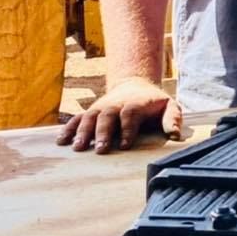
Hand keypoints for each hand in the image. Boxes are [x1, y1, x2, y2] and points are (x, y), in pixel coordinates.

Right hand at [57, 77, 181, 152]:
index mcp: (135, 104)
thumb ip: (173, 118)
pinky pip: (77, 119)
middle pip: (107, 117)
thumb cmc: (153, 102)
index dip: (127, 129)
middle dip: (103, 133)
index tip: (125, 145)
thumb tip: (175, 135)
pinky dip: (68, 129)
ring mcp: (101, 108)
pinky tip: (61, 141)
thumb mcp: (169, 105)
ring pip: (89, 118)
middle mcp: (115, 105)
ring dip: (83, 132)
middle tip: (101, 150)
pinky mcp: (91, 112)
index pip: (130, 115)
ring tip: (78, 148)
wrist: (134, 85)